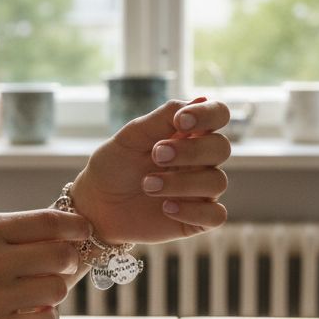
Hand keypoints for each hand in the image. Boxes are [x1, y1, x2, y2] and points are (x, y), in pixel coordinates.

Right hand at [0, 210, 86, 318]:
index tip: (82, 234)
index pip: (51, 221)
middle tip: (55, 271)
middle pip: (62, 255)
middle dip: (66, 263)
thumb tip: (61, 237)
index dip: (76, 228)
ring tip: (35, 296)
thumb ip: (6, 235)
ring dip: (54, 294)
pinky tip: (28, 318)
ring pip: (57, 289)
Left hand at [71, 98, 230, 242]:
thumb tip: (201, 99)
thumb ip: (162, 118)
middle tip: (156, 155)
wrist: (97, 205)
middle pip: (221, 148)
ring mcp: (201, 190)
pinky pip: (216, 215)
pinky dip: (192, 211)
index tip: (181, 122)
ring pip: (217, 182)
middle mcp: (200, 160)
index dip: (208, 114)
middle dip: (190, 151)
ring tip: (148, 185)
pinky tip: (165, 207)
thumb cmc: (115, 166)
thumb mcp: (131, 137)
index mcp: (188, 134)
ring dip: (182, 182)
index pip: (218, 114)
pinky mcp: (197, 219)